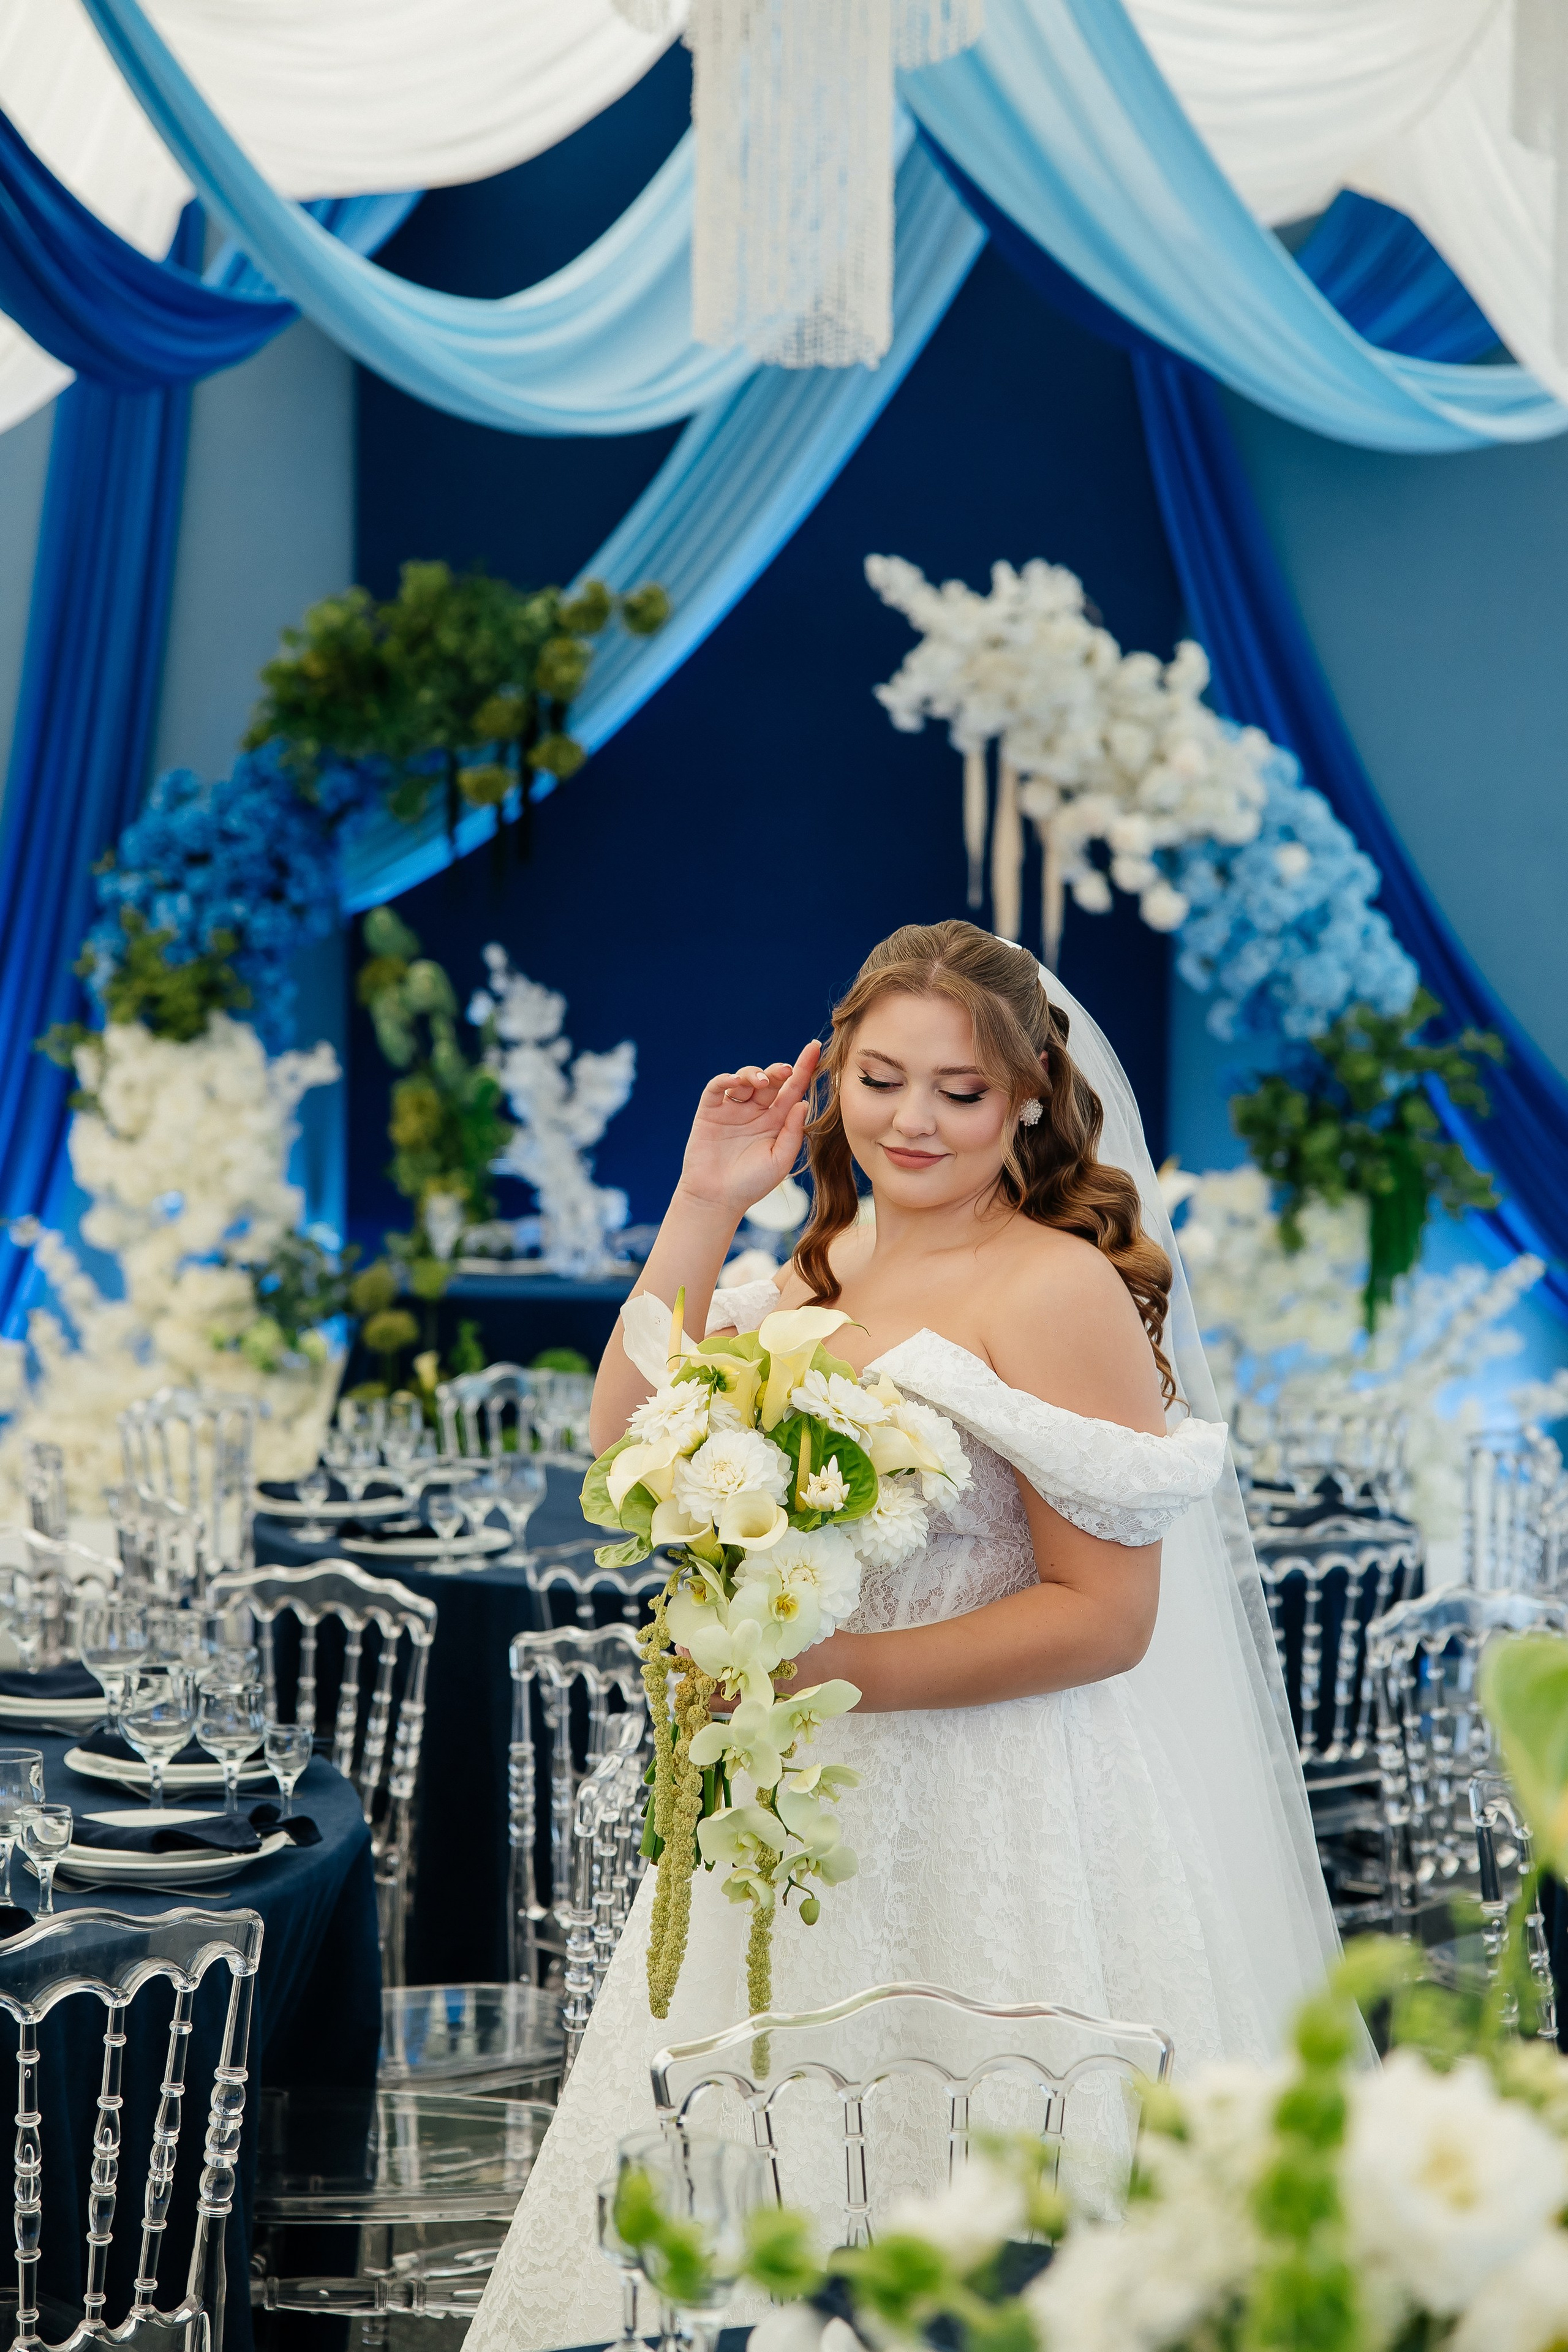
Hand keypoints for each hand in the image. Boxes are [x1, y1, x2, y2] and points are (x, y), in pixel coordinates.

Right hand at [677, 1041, 820, 1218]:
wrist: (716, 1199)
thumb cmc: (751, 1184)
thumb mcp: (780, 1160)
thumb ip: (792, 1132)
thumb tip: (803, 1102)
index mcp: (776, 1121)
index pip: (792, 1088)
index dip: (804, 1067)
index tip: (815, 1048)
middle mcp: (756, 1111)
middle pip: (770, 1079)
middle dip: (778, 1070)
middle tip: (783, 1071)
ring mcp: (732, 1110)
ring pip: (744, 1078)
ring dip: (753, 1073)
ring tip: (759, 1082)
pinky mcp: (710, 1112)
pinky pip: (717, 1088)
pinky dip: (725, 1080)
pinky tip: (734, 1082)